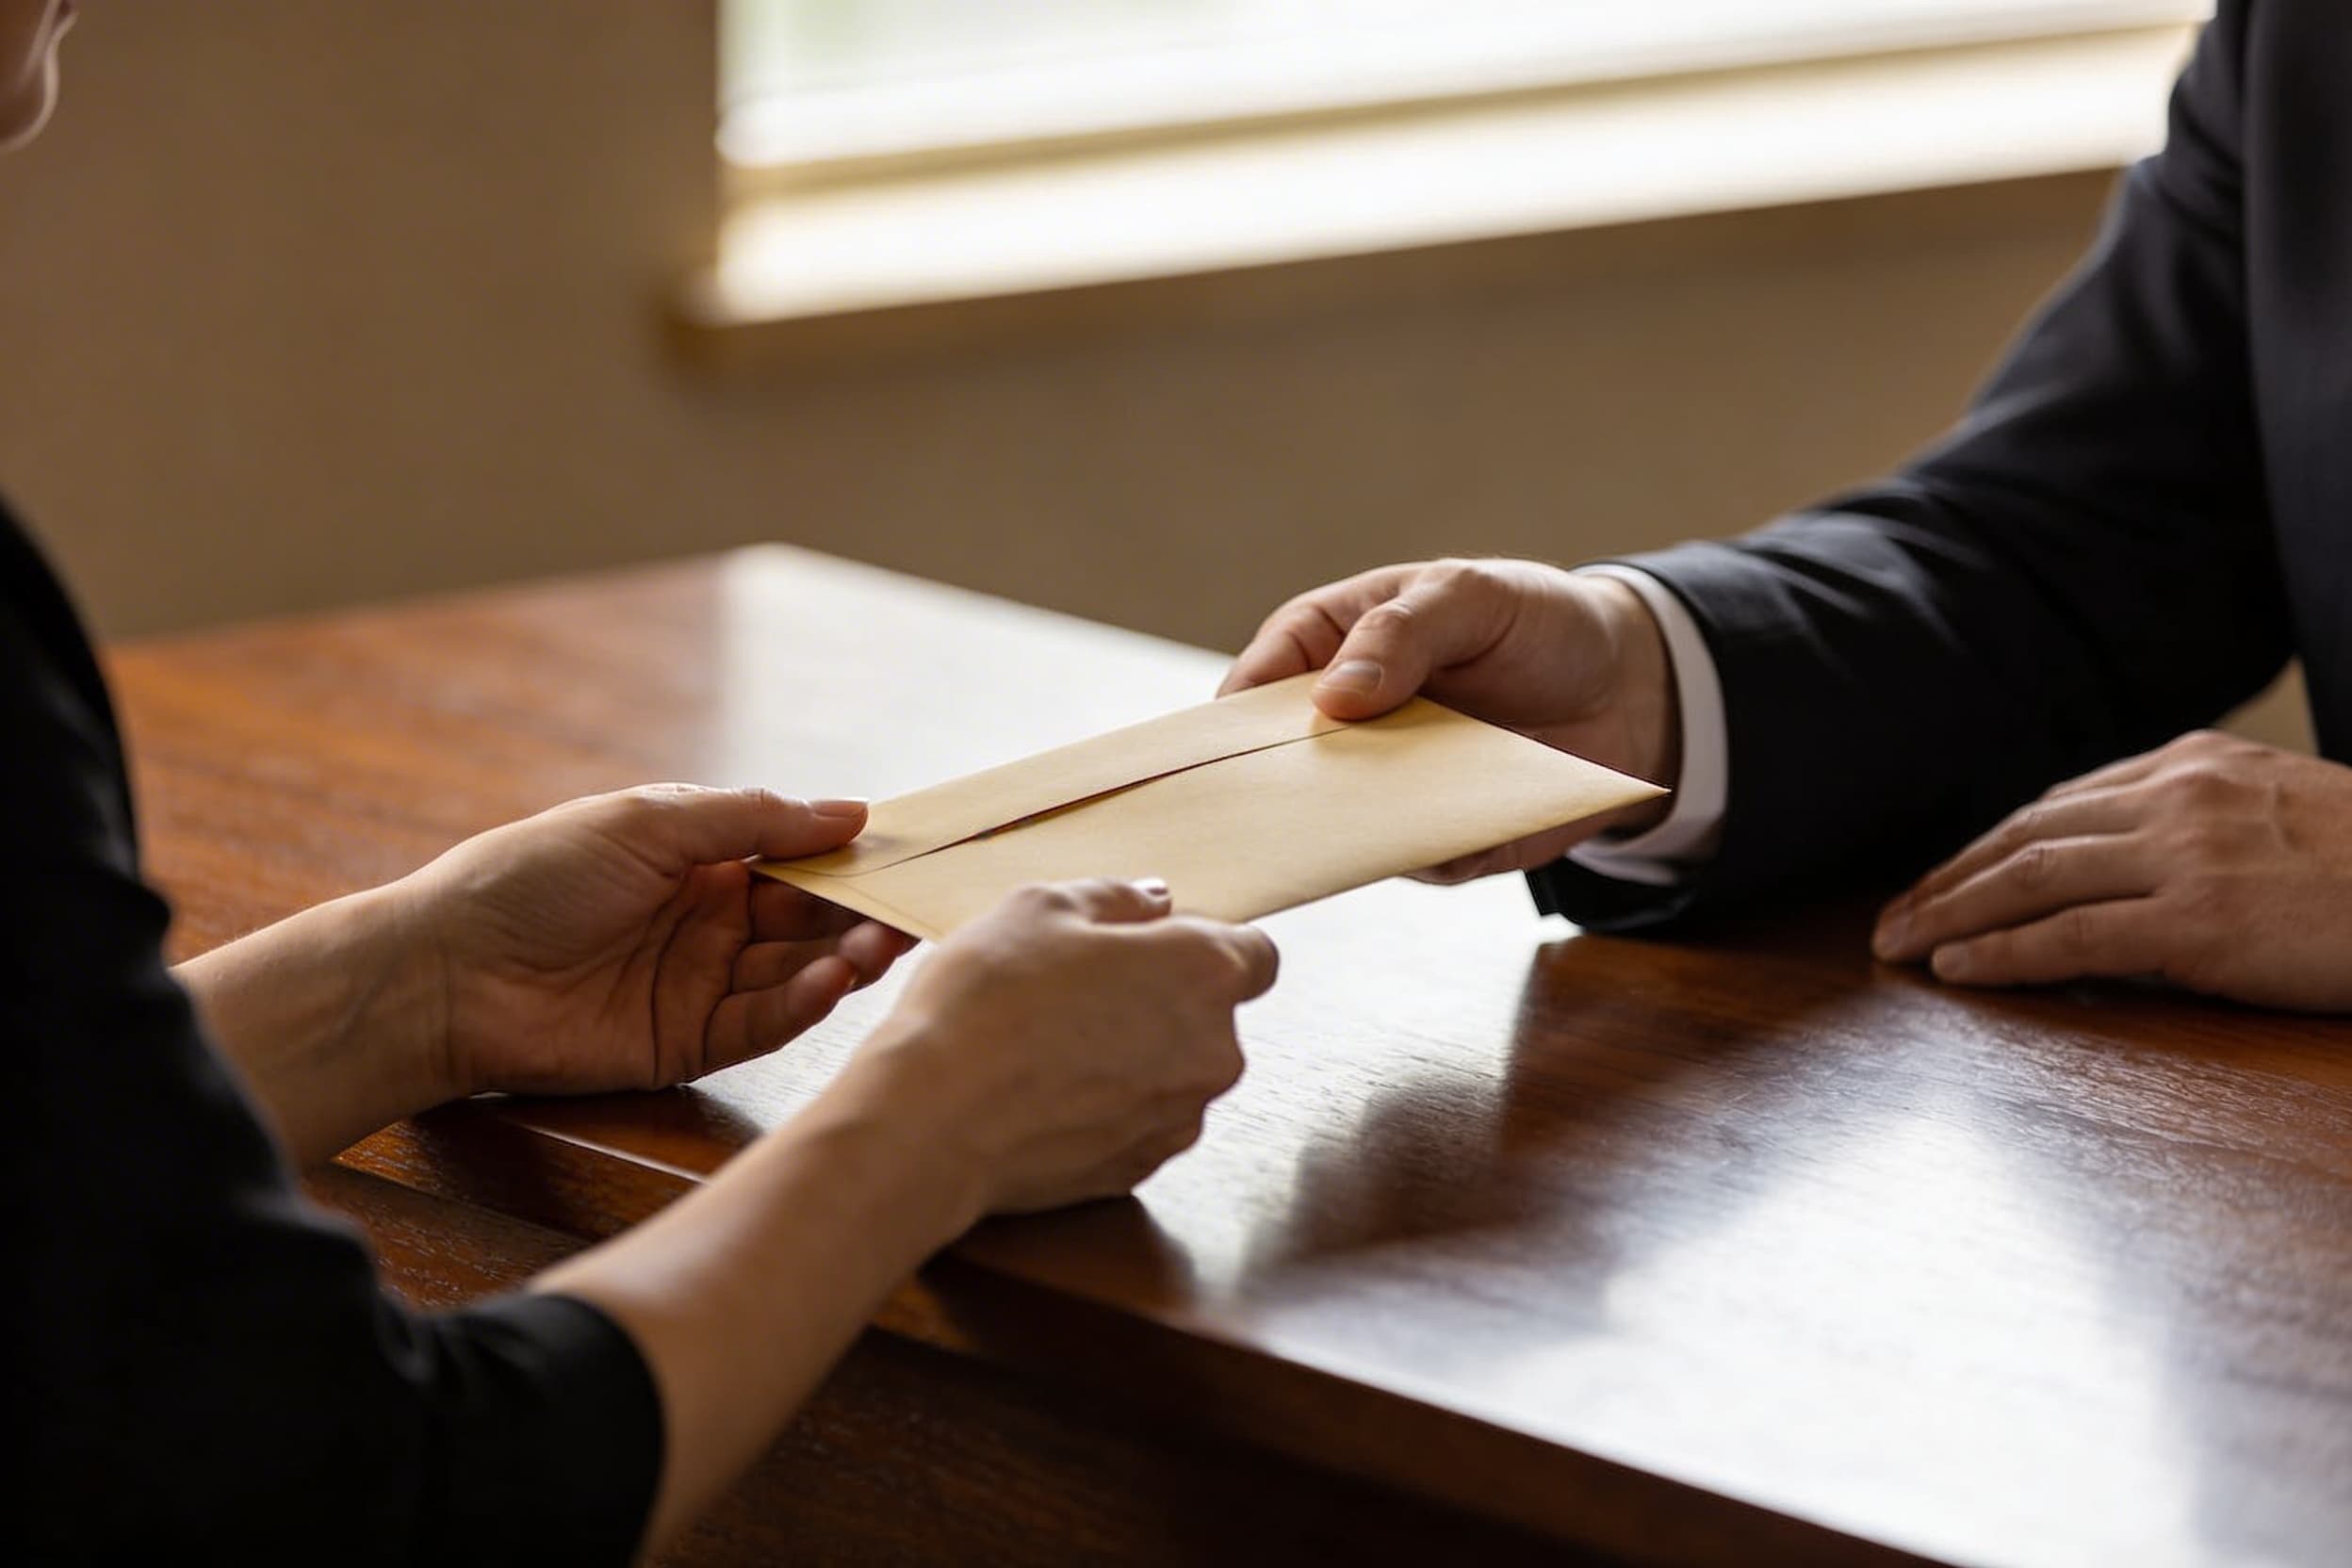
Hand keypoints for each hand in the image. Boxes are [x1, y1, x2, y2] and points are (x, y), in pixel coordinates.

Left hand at [397, 784, 916, 1096]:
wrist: (446, 972)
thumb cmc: (532, 876)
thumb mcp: (649, 822)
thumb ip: (755, 819)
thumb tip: (854, 813)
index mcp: (700, 857)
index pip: (799, 854)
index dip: (853, 854)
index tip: (914, 852)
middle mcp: (710, 919)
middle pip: (810, 915)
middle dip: (862, 911)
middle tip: (914, 909)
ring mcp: (701, 983)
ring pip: (797, 970)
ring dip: (844, 958)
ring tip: (880, 946)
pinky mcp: (687, 1044)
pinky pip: (762, 1024)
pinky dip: (803, 1004)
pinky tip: (832, 982)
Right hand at [843, 878, 1278, 1215]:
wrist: (932, 1121)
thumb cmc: (985, 1003)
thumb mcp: (1039, 907)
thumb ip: (1116, 897)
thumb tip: (1154, 902)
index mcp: (1204, 973)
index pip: (1257, 954)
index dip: (1206, 946)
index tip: (1154, 948)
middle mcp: (1213, 1051)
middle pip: (1210, 1016)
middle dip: (1160, 1001)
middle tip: (1079, 989)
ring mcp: (1179, 1118)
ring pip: (1173, 1072)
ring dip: (1134, 1056)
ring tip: (1051, 1044)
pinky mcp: (1139, 1170)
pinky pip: (1137, 1122)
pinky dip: (1106, 1107)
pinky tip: (1044, 1093)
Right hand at [1220, 559, 1679, 879]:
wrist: (1630, 688)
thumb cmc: (1534, 622)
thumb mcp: (1470, 597)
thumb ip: (1402, 634)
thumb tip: (1334, 698)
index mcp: (1330, 649)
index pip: (1257, 685)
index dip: (1232, 719)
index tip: (1223, 747)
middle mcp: (1346, 729)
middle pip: (1281, 771)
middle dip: (1274, 793)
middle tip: (1274, 806)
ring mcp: (1389, 789)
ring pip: (1342, 826)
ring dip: (1351, 832)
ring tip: (1367, 824)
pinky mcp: (1440, 840)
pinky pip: (1418, 860)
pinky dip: (1429, 853)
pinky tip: (1449, 839)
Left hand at [1873, 731, 2351, 1011]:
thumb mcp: (2278, 814)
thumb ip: (2199, 823)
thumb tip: (2123, 862)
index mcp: (2193, 765)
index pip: (2057, 804)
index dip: (1986, 847)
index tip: (1940, 879)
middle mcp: (2176, 798)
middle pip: (2025, 834)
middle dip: (1948, 878)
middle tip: (1890, 918)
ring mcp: (2186, 857)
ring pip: (2031, 878)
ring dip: (1951, 912)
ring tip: (1899, 945)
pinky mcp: (2199, 923)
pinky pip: (2073, 937)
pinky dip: (2003, 953)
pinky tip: (1958, 968)